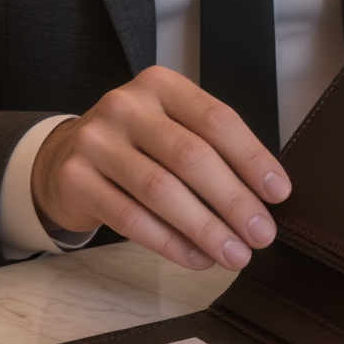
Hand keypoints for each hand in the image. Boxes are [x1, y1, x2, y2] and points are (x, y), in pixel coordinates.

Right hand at [30, 66, 290, 272]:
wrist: (64, 159)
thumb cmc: (135, 146)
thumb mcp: (170, 128)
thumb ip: (211, 149)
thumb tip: (265, 196)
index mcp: (160, 86)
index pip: (216, 119)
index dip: (251, 157)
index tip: (278, 193)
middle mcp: (126, 106)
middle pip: (191, 156)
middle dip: (233, 200)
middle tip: (261, 234)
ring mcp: (96, 141)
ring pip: (161, 190)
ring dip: (205, 228)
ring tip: (234, 254)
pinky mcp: (76, 178)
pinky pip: (130, 218)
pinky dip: (169, 243)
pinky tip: (196, 258)